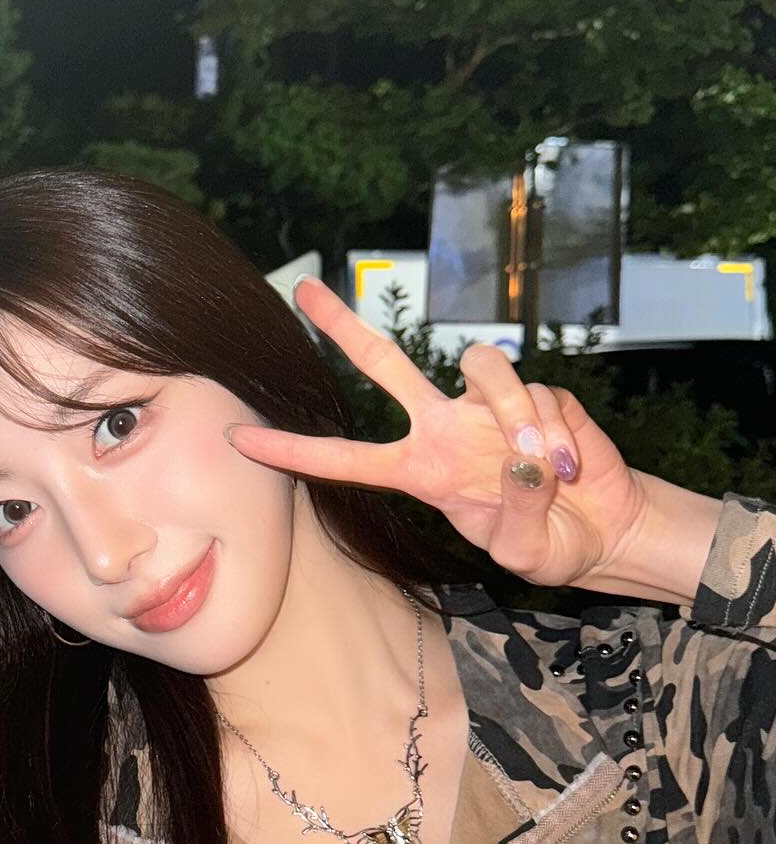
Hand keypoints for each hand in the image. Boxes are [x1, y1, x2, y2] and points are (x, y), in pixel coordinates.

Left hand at [226, 276, 649, 588]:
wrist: (606, 529)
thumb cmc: (550, 544)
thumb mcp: (522, 554)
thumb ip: (514, 515)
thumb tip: (521, 461)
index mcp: (421, 472)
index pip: (344, 459)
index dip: (292, 451)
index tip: (237, 439)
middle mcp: (444, 428)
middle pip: (382, 363)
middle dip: (342, 325)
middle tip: (301, 290)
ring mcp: (487, 406)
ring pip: (478, 367)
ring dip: (514, 414)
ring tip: (547, 467)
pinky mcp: (537, 394)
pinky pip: (536, 394)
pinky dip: (555, 432)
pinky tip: (571, 465)